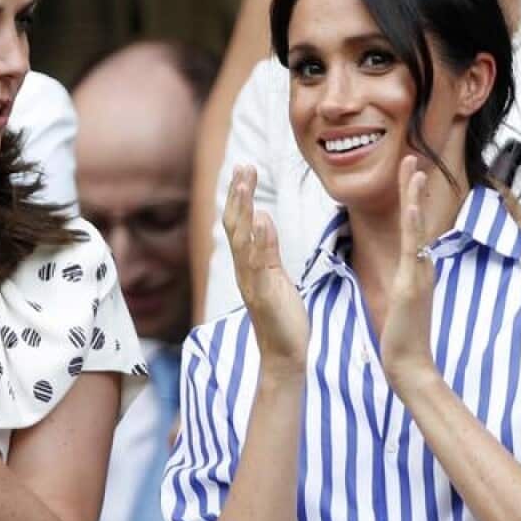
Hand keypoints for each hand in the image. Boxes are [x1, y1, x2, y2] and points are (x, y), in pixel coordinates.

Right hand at [222, 165, 308, 370]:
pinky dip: (260, 242)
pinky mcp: (265, 296)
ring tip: (245, 183)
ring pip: (242, 240)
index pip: (239, 224)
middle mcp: (245, 271)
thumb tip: (262, 218)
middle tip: (242, 165)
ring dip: (244, 210)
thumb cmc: (282, 317)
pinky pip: (260, 265)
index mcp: (248, 265)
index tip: (243, 168)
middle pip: (235, 226)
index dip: (239, 196)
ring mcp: (253, 283)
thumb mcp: (276, 276)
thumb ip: (267, 249)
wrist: (285, 356)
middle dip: (238, 194)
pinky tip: (264, 220)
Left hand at [381, 156, 439, 390]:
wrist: (409, 363)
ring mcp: (418, 273)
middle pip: (417, 217)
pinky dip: (414, 226)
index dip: (411, 197)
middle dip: (414, 186)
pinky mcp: (412, 285)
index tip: (410, 171)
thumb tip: (410, 265)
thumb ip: (408, 278)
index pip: (412, 223)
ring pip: (416, 227)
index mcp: (417, 265)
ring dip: (415, 196)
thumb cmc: (404, 334)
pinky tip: (413, 205)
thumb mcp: (405, 298)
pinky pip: (413, 250)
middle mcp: (421, 264)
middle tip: (413, 156)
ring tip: (414, 168)